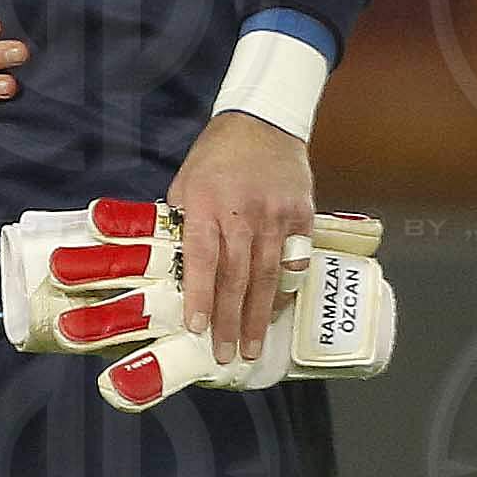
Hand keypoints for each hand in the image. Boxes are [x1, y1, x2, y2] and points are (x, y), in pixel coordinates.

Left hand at [166, 110, 314, 366]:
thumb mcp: (185, 183)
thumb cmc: (215, 158)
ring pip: (268, 274)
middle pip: (237, 275)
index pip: (203, 258)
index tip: (196, 327)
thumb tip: (174, 269)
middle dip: (230, 320)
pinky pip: (294, 260)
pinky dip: (284, 289)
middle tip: (225, 354)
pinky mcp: (302, 216)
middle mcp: (243, 213)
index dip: (200, 296)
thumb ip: (181, 224)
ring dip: (259, 315)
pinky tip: (275, 312)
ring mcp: (277, 216)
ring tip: (252, 347)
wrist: (263, 122)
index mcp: (206, 204)